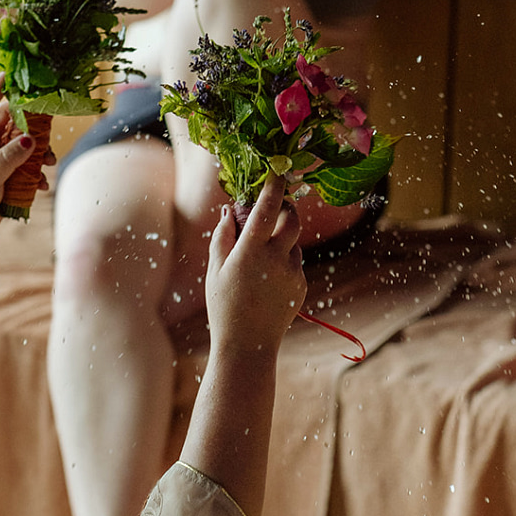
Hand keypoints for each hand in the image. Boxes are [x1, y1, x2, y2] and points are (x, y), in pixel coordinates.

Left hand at [0, 75, 50, 260]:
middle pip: (12, 123)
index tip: (12, 73)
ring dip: (39, 152)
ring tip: (49, 162)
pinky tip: (42, 184)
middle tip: (48, 125)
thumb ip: (9, 157)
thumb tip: (31, 139)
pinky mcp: (7, 176)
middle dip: (31, 124)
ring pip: (24, 145)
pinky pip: (27, 167)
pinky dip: (37, 173)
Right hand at [205, 176, 305, 353]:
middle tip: (272, 209)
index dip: (275, 185)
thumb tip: (228, 209)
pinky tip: (265, 282)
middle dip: (285, 208)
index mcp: (250, 252)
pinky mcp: (301, 285)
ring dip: (281, 239)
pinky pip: (295, 262)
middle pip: (293, 219)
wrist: (247, 346)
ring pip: (294, 242)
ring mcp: (293, 273)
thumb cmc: (223, 306)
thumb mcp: (214, 270)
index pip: (268, 208)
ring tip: (258, 261)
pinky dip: (284, 261)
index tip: (277, 169)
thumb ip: (222, 236)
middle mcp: (276, 260)